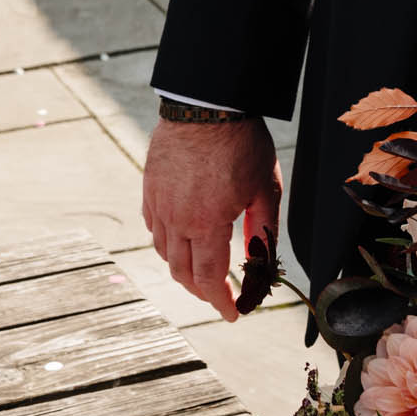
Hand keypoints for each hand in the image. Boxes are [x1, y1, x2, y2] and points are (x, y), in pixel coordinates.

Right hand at [143, 117, 277, 321]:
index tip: (233, 313)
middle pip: (181, 272)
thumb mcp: (266, 188)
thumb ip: (263, 229)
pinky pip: (152, 225)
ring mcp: (159, 202)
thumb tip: (260, 258)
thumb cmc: (241, 142)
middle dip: (201, 291)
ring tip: (201, 269)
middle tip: (220, 295)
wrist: (207, 102)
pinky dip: (165, 241)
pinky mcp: (150, 186)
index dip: (220, 302)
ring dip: (182, 269)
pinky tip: (179, 238)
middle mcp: (177, 218)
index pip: (208, 279)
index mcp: (207, 224)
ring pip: (163, 251)